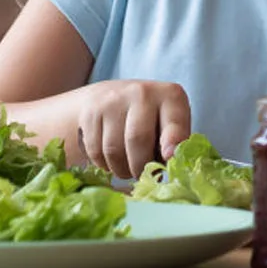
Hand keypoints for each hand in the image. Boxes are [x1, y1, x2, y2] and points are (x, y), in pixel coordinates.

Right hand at [74, 79, 191, 180]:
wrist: (108, 97)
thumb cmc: (149, 118)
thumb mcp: (169, 123)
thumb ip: (175, 143)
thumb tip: (171, 162)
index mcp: (170, 96)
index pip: (173, 121)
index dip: (172, 140)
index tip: (169, 157)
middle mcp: (142, 93)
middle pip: (138, 139)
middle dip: (140, 166)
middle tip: (142, 174)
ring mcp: (113, 100)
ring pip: (114, 150)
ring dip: (121, 169)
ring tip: (128, 167)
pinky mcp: (91, 112)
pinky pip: (96, 151)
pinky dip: (104, 164)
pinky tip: (111, 158)